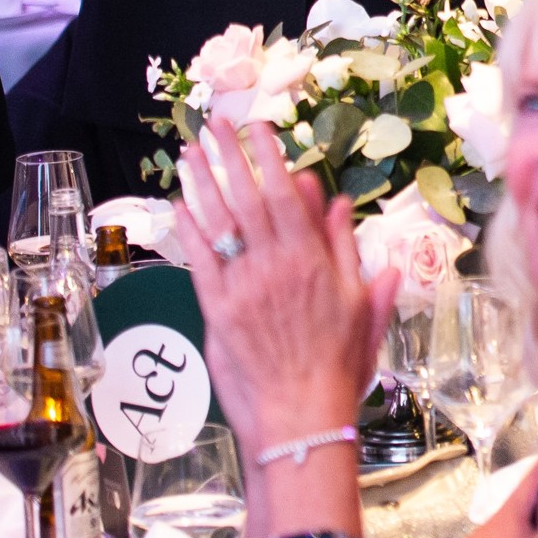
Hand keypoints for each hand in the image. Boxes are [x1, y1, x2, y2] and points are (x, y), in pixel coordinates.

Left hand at [174, 121, 397, 455]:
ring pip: (218, 221)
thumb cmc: (338, 361)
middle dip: (230, 155)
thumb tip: (338, 203)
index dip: (270, 157)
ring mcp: (242, 286)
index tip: (259, 127)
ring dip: (203, 181)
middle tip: (216, 122)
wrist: (302, 416)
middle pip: (247, 197)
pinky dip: (188, 229)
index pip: (285, 194)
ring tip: (190, 149)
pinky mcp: (217, 310)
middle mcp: (273, 265)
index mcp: (309, 259)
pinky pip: (200, 260)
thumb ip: (345, 248)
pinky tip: (179, 203)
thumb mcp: (357, 300)